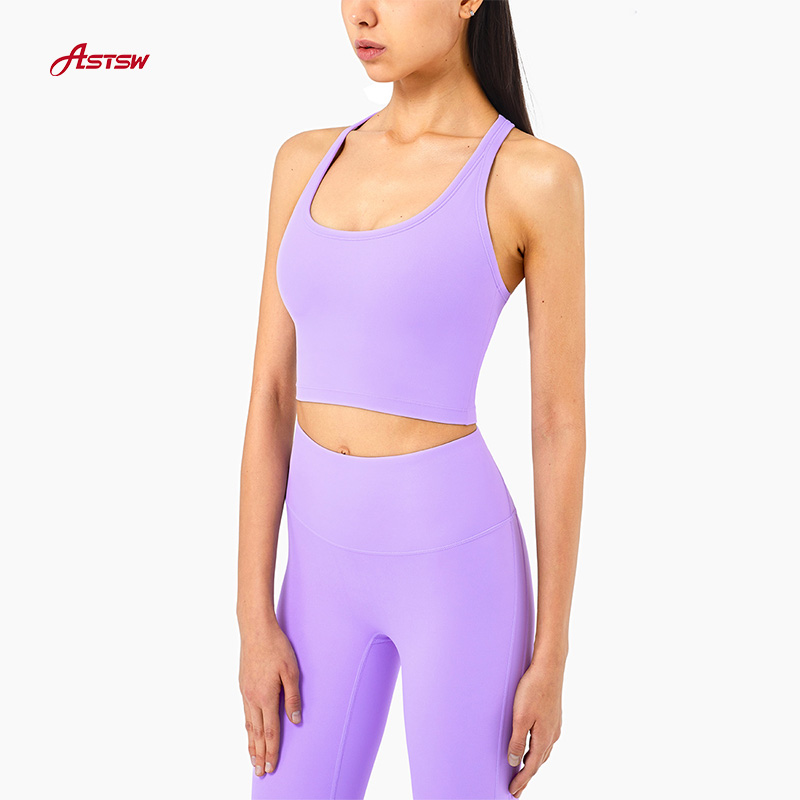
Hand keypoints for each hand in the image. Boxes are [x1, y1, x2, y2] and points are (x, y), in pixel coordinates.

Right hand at [239, 624, 301, 776]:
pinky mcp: (243, 685)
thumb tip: (296, 721)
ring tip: (253, 760)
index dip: (272, 751)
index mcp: (266, 697)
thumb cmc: (277, 647)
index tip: (272, 767)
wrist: (255, 629)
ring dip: (251, 744)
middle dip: (259, 755)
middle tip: (261, 773)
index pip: (269, 732)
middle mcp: (252, 698)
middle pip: (256, 734)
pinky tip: (249, 732)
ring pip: (248, 725)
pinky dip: (247, 728)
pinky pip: (245, 713)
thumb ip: (293, 698)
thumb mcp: (291, 671)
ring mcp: (245, 692)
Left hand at [507, 660, 563, 797]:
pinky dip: (537, 750)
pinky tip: (533, 747)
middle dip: (527, 776)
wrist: (549, 667)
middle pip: (539, 762)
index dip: (521, 781)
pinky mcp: (553, 716)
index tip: (512, 792)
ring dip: (533, 764)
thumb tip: (515, 762)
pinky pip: (545, 740)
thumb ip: (518, 741)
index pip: (531, 767)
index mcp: (544, 738)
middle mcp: (552, 734)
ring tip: (523, 771)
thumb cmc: (533, 689)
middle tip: (517, 788)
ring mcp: (554, 725)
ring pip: (543, 752)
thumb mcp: (520, 717)